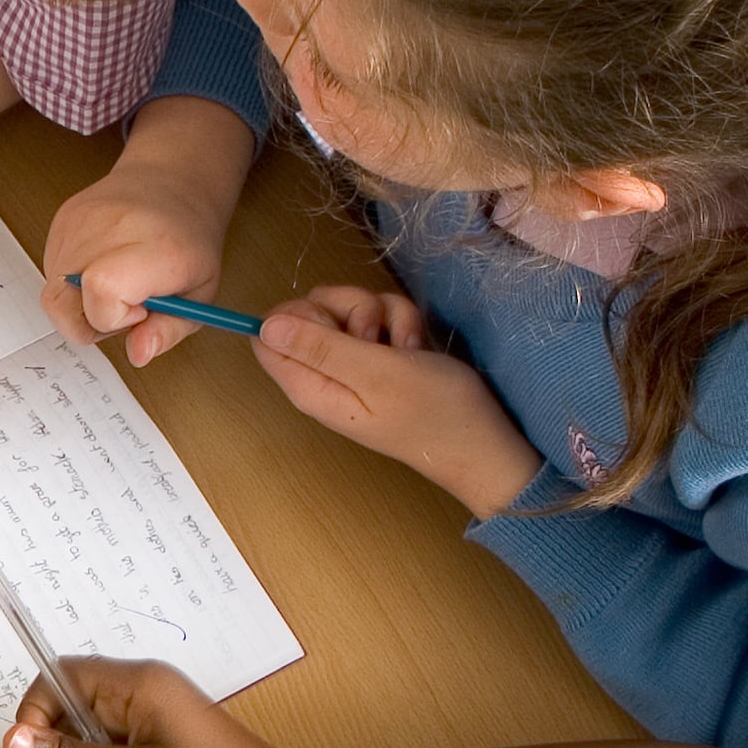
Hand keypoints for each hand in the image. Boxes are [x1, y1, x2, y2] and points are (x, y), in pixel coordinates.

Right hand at [40, 154, 237, 362]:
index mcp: (157, 248)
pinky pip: (51, 273)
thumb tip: (137, 354)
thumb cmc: (189, 242)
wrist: (173, 180)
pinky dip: (73, 282)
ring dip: (82, 302)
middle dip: (91, 321)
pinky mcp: (61, 219)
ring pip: (54, 295)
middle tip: (126, 303)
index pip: (104, 292)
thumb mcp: (199, 295)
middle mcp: (112, 228)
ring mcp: (79, 221)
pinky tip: (101, 264)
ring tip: (115, 281)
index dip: (115, 318)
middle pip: (64, 304)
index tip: (141, 309)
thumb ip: (168, 331)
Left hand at [253, 288, 545, 513]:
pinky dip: (401, 324)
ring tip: (405, 349)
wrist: (483, 440)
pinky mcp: (381, 355)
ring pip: (348, 308)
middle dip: (349, 308)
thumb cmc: (433, 411)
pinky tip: (417, 348)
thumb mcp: (374, 373)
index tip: (336, 324)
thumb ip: (319, 347)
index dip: (299, 314)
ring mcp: (354, 363)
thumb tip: (264, 326)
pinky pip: (378, 317)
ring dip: (383, 316)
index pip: (268, 334)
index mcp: (310, 385)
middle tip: (376, 338)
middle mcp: (325, 374)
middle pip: (309, 310)